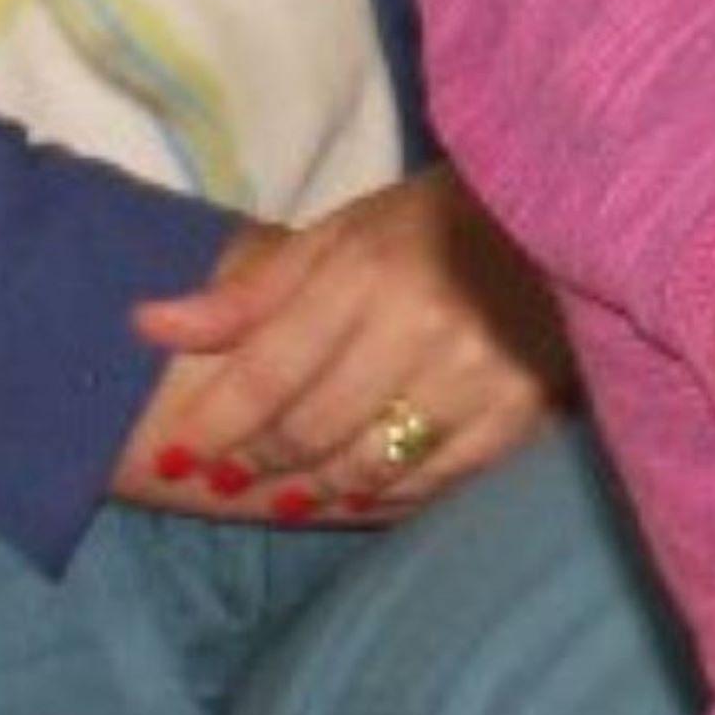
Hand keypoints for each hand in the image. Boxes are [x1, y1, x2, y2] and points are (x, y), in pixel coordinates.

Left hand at [112, 164, 574, 522]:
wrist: (567, 218)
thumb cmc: (436, 223)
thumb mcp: (341, 234)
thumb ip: (250, 292)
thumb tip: (148, 325)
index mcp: (368, 271)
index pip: (268, 373)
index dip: (214, 426)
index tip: (176, 457)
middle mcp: (420, 327)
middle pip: (312, 429)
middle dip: (257, 463)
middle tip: (228, 479)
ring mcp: (477, 376)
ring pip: (368, 466)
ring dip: (314, 491)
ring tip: (286, 496)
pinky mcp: (522, 412)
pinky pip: (435, 481)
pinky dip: (386, 495)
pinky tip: (358, 494)